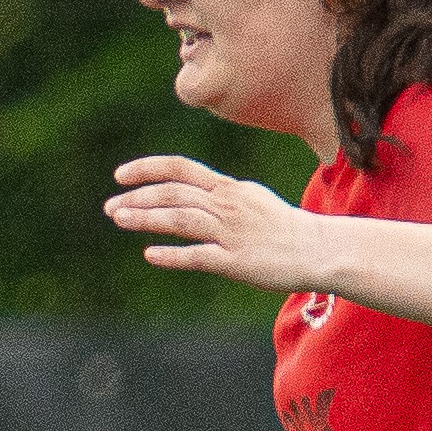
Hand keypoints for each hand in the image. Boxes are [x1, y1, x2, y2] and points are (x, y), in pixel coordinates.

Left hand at [106, 156, 330, 292]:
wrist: (321, 250)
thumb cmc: (284, 229)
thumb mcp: (251, 201)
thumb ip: (219, 198)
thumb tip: (186, 199)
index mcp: (229, 189)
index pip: (182, 169)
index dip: (148, 169)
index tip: (121, 175)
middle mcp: (229, 206)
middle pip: (176, 193)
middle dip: (139, 198)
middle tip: (110, 207)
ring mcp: (233, 233)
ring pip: (183, 219)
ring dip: (147, 218)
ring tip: (119, 218)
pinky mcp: (237, 261)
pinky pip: (200, 256)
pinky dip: (173, 254)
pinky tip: (150, 254)